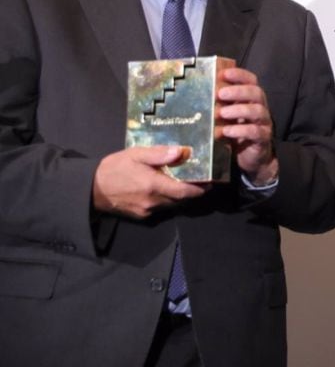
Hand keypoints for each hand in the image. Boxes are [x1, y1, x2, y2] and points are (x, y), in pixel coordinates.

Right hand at [92, 145, 208, 218]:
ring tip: (185, 183)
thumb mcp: (136, 154)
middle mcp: (153, 201)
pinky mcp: (141, 216)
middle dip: (192, 192)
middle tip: (201, 180)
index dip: (199, 189)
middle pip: (180, 200)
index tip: (210, 183)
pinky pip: (160, 208)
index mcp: (153, 185)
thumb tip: (181, 151)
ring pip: (171, 205)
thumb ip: (159, 154)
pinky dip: (167, 200)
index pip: (184, 192)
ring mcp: (147, 211)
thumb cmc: (114, 168)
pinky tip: (165, 188)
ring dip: (179, 196)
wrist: (90, 189)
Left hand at [218, 67, 277, 184]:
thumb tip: (196, 91)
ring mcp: (264, 123)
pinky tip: (226, 131)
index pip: (251, 80)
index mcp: (251, 98)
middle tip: (220, 93)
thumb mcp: (227, 116)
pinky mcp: (263, 138)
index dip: (239, 75)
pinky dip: (240, 130)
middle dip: (238, 91)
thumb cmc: (235, 131)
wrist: (251, 157)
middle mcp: (260, 107)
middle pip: (256, 93)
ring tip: (221, 113)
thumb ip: (219, 104)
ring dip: (238, 110)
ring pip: (257, 111)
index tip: (224, 74)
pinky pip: (255, 132)